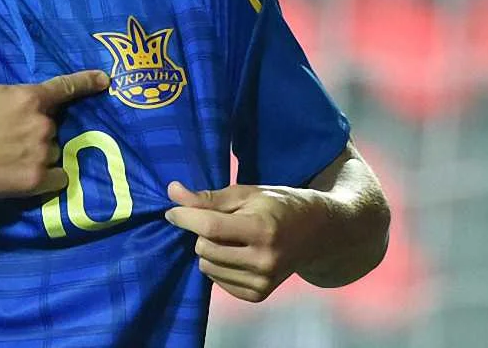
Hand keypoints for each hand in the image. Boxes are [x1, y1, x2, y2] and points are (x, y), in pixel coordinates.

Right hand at [0, 70, 108, 198]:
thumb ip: (15, 100)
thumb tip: (24, 107)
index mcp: (30, 98)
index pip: (65, 87)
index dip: (87, 82)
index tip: (105, 80)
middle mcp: (43, 124)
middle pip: (53, 128)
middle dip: (36, 133)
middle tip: (6, 141)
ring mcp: (43, 152)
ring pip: (53, 153)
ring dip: (39, 156)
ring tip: (7, 161)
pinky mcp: (37, 179)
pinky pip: (57, 178)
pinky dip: (46, 179)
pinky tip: (23, 178)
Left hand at [164, 181, 332, 302]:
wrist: (315, 233)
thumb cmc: (278, 206)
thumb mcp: (246, 193)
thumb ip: (209, 197)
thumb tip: (172, 192)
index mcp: (262, 229)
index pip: (210, 226)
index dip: (185, 217)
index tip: (172, 211)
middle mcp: (264, 260)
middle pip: (204, 248)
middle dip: (201, 233)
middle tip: (219, 221)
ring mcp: (262, 281)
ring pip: (207, 266)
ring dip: (208, 250)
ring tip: (230, 238)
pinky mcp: (258, 295)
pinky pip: (216, 281)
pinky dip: (218, 266)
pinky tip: (235, 254)